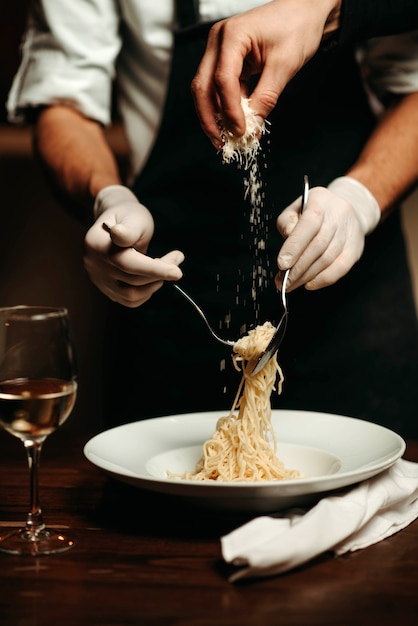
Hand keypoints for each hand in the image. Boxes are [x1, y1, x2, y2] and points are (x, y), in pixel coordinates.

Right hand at [83, 185, 183, 306]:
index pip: (127, 263)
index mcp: (96, 243)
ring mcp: (98, 278)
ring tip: (166, 268)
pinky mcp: (106, 288)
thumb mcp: (134, 217)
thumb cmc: (129, 216)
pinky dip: (145, 293)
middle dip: (160, 273)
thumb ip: (129, 230)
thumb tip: (119, 235)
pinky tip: (153, 278)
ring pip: (130, 295)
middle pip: (131, 280)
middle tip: (177, 258)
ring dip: (154, 285)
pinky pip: (128, 300)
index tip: (177, 272)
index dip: (154, 269)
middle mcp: (93, 264)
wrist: (118, 222)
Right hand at [192, 0, 340, 148]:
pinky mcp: (225, 60)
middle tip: (221, 143)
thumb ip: (265, 98)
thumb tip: (252, 129)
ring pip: (206, 90)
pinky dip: (226, 108)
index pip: (223, 79)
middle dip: (210, 118)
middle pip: (203, 86)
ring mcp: (219, 50)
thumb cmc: (297, 27)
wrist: (304, 11)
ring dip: (215, 116)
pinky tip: (234, 124)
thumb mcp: (285, 65)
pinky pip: (219, 89)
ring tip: (226, 138)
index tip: (240, 132)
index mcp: (232, 35)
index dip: (230, 110)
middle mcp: (218, 41)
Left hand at [275, 177, 380, 290]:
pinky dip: (323, 279)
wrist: (346, 210)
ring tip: (290, 284)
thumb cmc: (314, 212)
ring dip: (306, 276)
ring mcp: (350, 232)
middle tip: (282, 282)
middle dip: (298, 268)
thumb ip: (287, 222)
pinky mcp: (356, 248)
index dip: (295, 246)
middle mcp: (339, 214)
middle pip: (318, 246)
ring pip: (327, 259)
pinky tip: (309, 284)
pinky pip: (340, 268)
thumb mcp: (296, 209)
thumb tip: (287, 239)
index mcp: (321, 200)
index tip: (281, 264)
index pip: (309, 224)